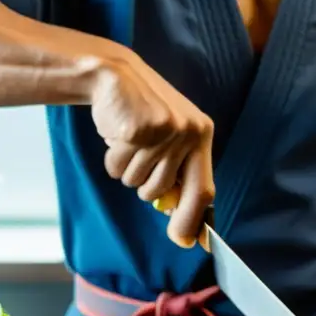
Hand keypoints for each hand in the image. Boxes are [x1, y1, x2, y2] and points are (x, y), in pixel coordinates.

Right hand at [90, 54, 214, 247]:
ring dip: (126, 170)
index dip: (192, 219)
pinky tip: (116, 134)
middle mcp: (189, 132)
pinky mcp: (139, 129)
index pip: (204, 190)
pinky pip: (118, 168)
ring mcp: (165, 130)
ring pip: (138, 182)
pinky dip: (112, 159)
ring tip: (128, 142)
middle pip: (164, 191)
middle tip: (138, 161)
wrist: (114, 75)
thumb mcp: (168, 141)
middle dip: (145, 188)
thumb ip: (178, 176)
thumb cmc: (141, 114)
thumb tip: (184, 228)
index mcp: (201, 134)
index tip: (183, 241)